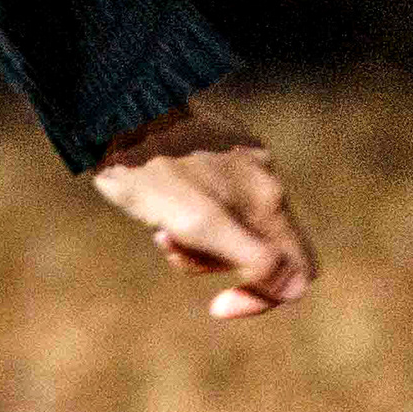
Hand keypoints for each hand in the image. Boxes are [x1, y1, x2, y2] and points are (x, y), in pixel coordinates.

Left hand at [89, 99, 316, 318]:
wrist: (114, 106)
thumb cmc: (147, 167)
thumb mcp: (198, 222)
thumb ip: (253, 257)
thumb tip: (293, 289)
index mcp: (268, 203)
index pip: (298, 274)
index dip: (264, 299)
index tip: (218, 305)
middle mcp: (265, 181)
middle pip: (261, 253)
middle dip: (215, 264)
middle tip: (170, 244)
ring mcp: (242, 163)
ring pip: (232, 228)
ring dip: (193, 239)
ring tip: (155, 222)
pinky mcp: (216, 149)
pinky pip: (214, 200)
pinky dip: (186, 212)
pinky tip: (153, 199)